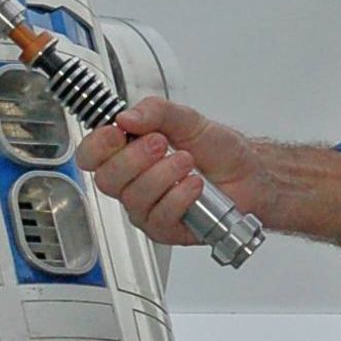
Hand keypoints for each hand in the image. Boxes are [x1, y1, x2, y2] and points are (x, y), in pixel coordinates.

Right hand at [74, 98, 269, 246]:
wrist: (249, 175)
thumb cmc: (218, 150)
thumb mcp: (188, 119)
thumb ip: (156, 112)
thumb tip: (126, 117)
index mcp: (128, 153)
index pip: (91, 155)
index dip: (98, 145)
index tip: (117, 133)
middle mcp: (132, 182)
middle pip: (107, 178)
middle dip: (135, 158)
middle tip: (162, 143)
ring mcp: (146, 207)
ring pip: (134, 198)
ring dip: (163, 176)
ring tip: (188, 163)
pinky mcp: (164, 228)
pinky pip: (158, 217)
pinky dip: (179, 197)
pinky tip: (195, 186)